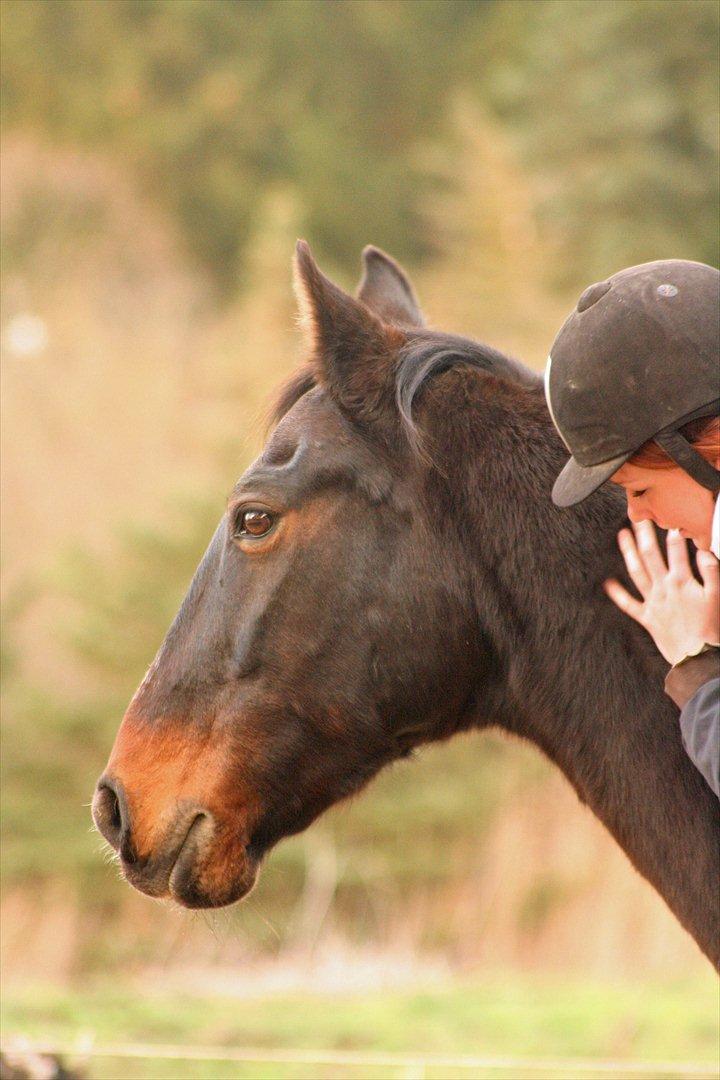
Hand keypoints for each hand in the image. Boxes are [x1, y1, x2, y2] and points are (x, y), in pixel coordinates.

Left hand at [604, 519, 719, 665]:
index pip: (677, 549)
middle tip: (637, 515)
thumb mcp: (717, 597)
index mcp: (681, 581)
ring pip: (636, 572)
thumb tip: (704, 551)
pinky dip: (617, 593)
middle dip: (644, 533)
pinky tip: (607, 583)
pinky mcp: (646, 618)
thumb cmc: (710, 628)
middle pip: (651, 554)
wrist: (697, 658)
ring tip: (621, 535)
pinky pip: (628, 604)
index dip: (673, 532)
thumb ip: (712, 571)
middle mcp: (663, 588)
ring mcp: (652, 602)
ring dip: (628, 552)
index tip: (669, 516)